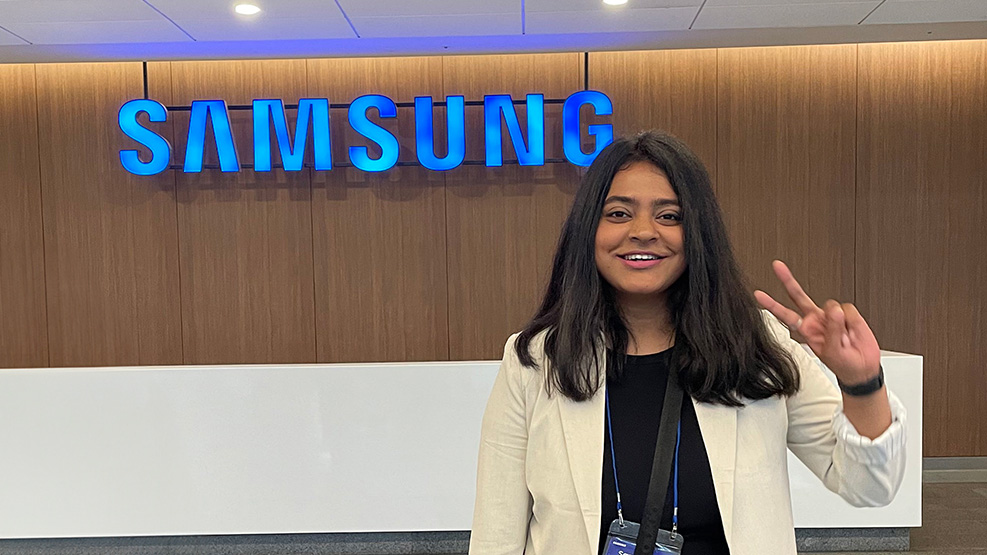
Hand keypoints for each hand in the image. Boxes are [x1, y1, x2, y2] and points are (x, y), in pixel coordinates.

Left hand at [754, 260, 880, 385]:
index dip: (771, 305)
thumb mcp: (832, 353)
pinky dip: (853, 321)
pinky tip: (853, 331)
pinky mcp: (848, 313)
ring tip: (846, 338)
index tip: (758, 295)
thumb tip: (834, 310)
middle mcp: (815, 319)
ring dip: (841, 321)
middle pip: (799, 296)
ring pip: (832, 304)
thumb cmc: (844, 364)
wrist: (862, 368)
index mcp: (806, 329)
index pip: (785, 315)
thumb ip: (832, 331)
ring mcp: (831, 315)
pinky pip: (849, 309)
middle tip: (777, 266)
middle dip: (788, 281)